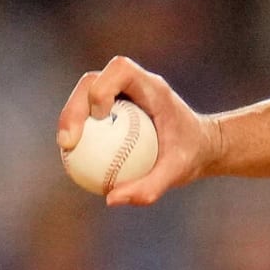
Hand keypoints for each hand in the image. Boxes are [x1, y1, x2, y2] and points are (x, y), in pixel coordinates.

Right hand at [57, 56, 220, 206]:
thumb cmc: (192, 155)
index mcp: (153, 88)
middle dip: (75, 106)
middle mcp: (135, 85)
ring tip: (66, 148)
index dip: (103, 87)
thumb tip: (111, 199)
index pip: (121, 70)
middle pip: (93, 81)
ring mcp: (122, 94)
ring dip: (70, 117)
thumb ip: (150, 186)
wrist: (202, 146)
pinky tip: (72, 156)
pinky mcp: (114, 106)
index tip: (100, 117)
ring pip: (85, 94)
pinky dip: (78, 129)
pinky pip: (88, 113)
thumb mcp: (178, 172)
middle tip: (68, 143)